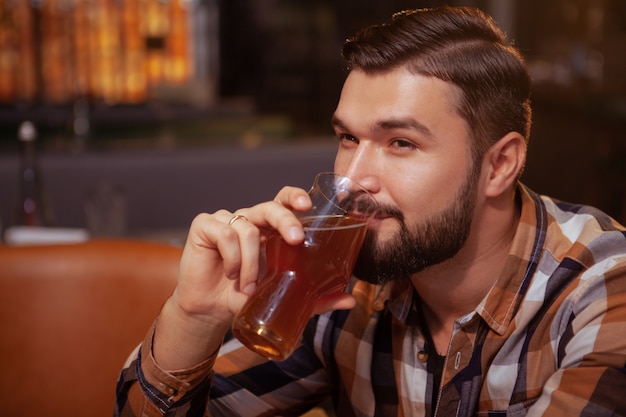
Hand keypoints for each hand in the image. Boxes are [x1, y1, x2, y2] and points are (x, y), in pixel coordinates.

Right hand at [154, 185, 314, 368]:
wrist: (210, 310)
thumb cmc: (246, 297)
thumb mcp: (282, 297)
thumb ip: (314, 298)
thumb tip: (349, 300)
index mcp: (269, 229)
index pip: (284, 201)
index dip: (295, 196)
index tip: (307, 205)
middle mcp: (250, 219)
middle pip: (271, 207)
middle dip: (286, 220)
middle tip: (297, 239)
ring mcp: (226, 220)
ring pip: (248, 229)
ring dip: (252, 262)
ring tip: (249, 286)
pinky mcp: (205, 225)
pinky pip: (226, 235)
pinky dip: (232, 259)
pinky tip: (229, 274)